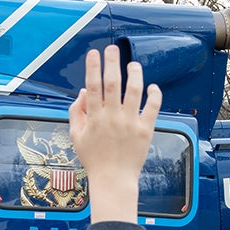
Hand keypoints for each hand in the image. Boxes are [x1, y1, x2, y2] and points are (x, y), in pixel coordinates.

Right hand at [69, 46, 160, 223]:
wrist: (113, 180)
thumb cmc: (94, 159)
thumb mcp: (76, 136)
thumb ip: (76, 113)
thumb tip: (84, 92)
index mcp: (94, 118)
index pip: (93, 86)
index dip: (93, 67)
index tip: (94, 53)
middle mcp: (112, 118)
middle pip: (112, 83)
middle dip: (112, 63)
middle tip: (112, 49)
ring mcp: (130, 123)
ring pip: (134, 91)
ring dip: (134, 74)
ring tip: (133, 64)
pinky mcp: (145, 130)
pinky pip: (152, 108)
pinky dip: (154, 95)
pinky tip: (152, 86)